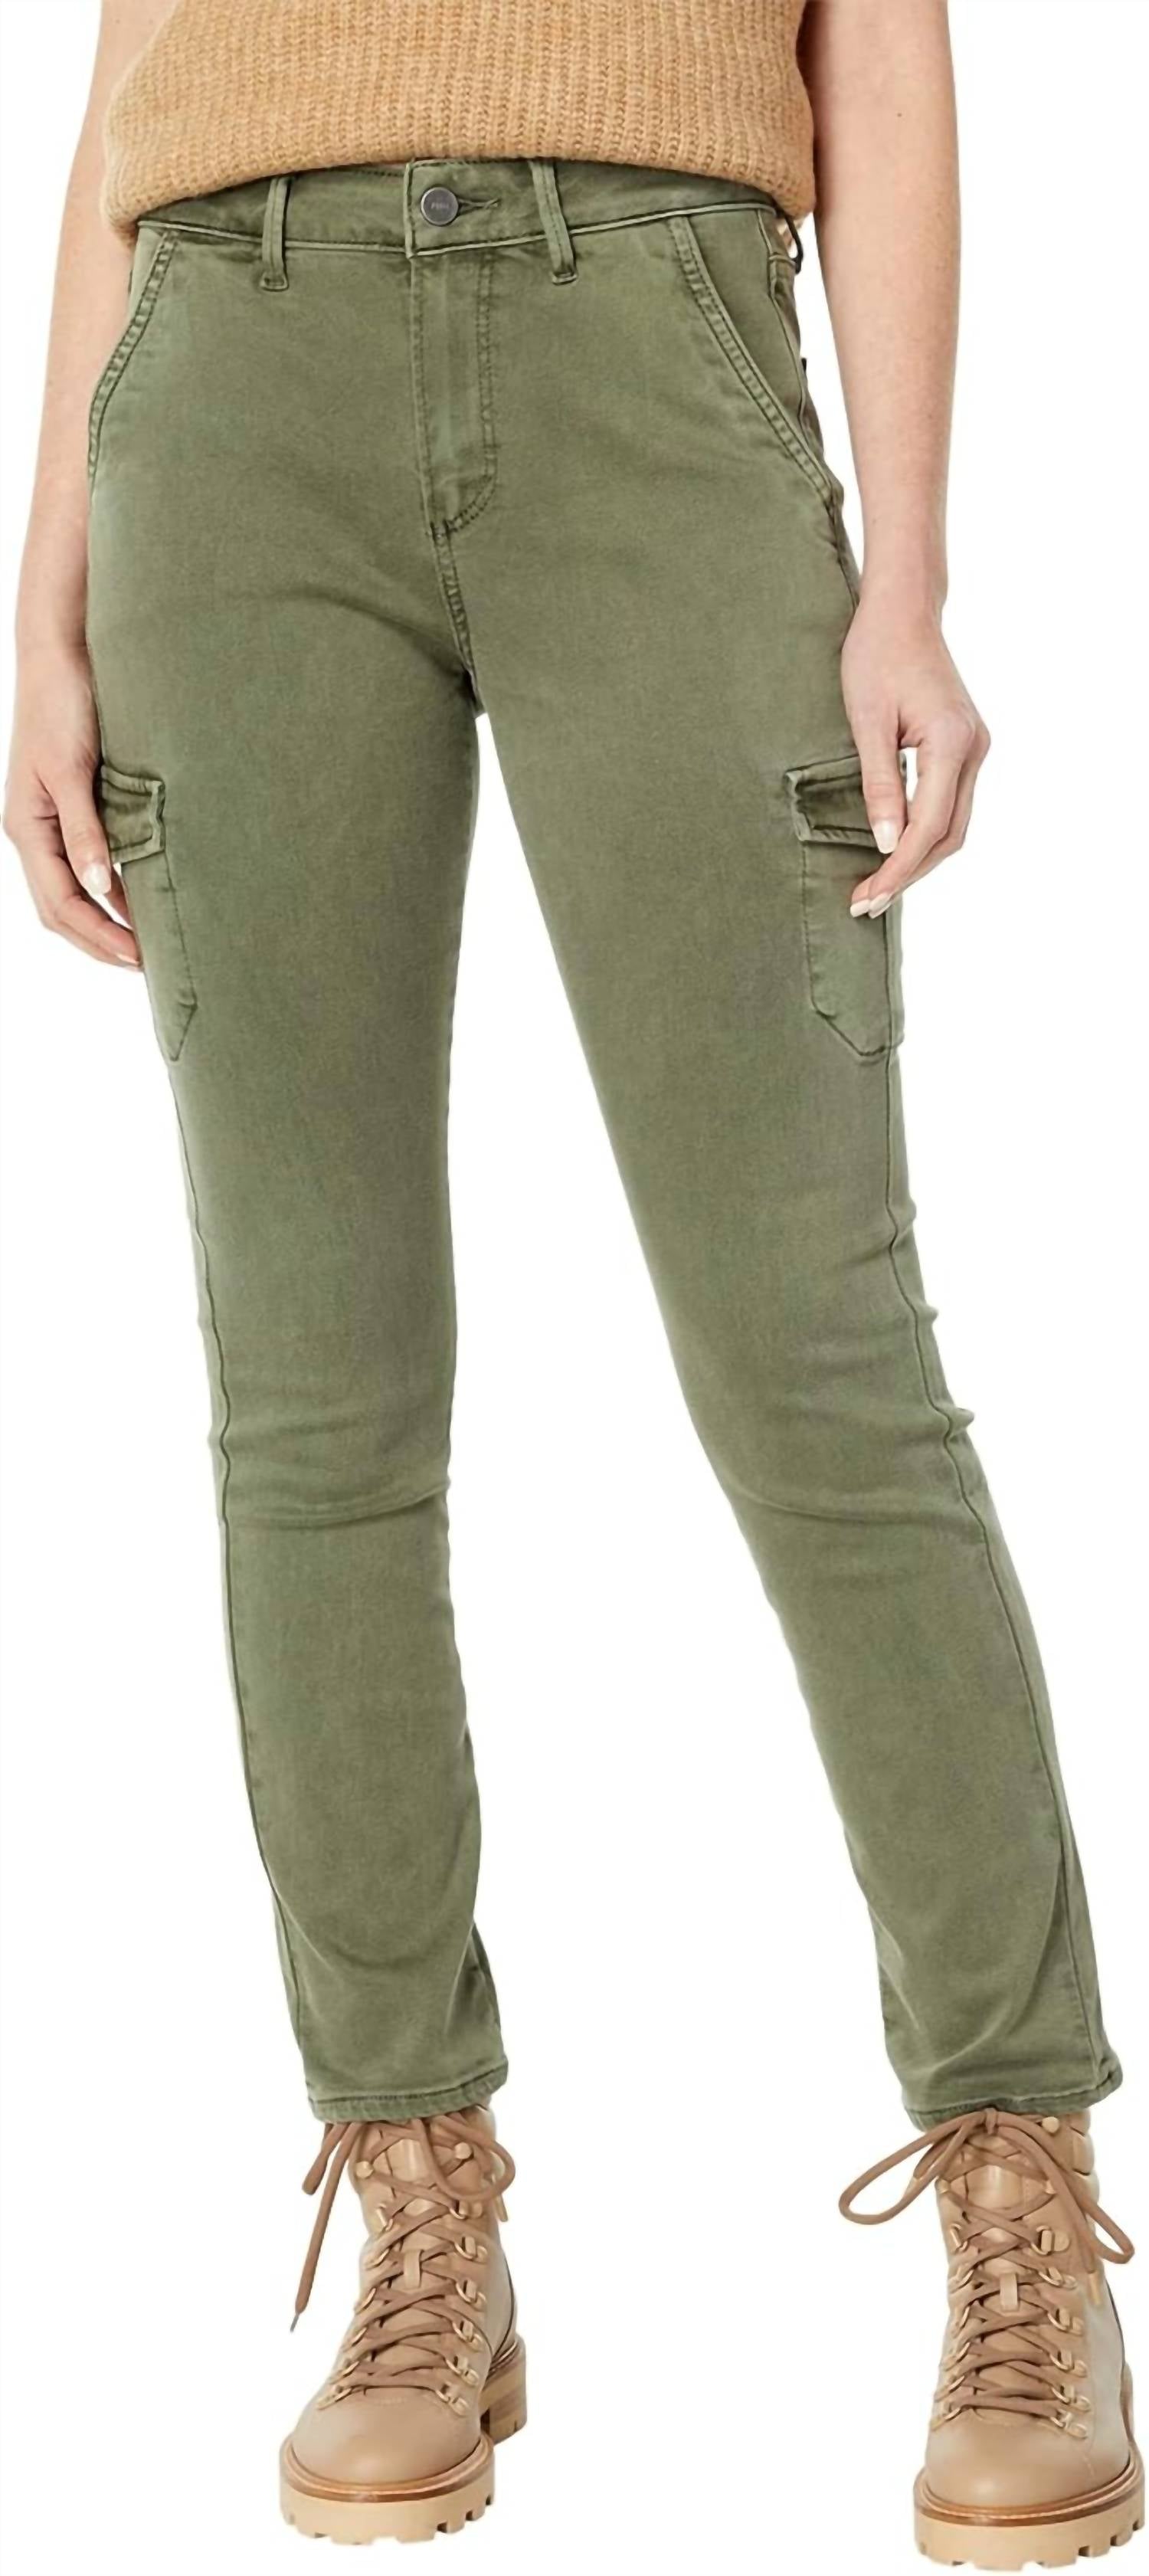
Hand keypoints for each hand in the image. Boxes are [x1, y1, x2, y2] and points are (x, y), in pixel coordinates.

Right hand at [4, 639, 139, 966]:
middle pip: (63, 910)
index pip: (60, 904)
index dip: (98, 935)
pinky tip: (140, 902)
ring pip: (74, 893)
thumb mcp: (72, 770)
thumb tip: (102, 889)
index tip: (139, 957)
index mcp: (27, 829)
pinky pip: (89, 866)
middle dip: (101, 941)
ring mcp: (52, 824)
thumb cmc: (62, 704)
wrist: (62, 656)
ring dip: (107, 923)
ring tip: (146, 947)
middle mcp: (36, 834)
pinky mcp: (74, 809)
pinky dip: (114, 891)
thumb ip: (85, 830)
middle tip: (148, 965)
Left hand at [840, 593, 989, 917]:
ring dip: (918, 859)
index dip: (898, 868)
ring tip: (878, 887)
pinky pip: (951, 804)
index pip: (929, 826)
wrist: (903, 610)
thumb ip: (879, 784)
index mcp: (952, 742)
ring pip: (954, 825)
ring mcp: (975, 747)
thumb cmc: (876, 654)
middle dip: (909, 873)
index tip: (867, 896)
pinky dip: (925, 834)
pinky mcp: (965, 746)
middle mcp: (974, 748)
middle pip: (949, 835)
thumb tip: (886, 844)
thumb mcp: (867, 720)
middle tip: (866, 903)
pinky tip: (896, 851)